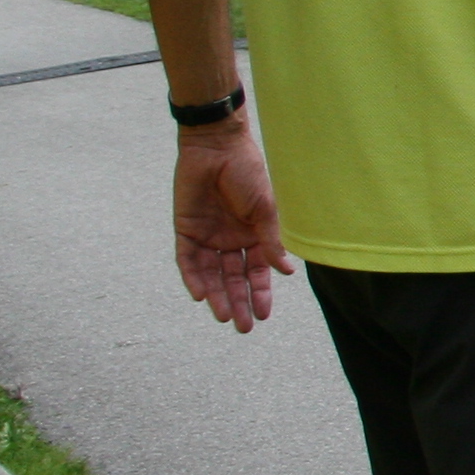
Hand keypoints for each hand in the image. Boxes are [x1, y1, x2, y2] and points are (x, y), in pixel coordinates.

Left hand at [172, 125, 292, 332]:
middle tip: (243, 327)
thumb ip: (271, 241)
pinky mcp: (186, 230)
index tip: (263, 315)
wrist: (216, 148)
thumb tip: (287, 272)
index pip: (257, 272)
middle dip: (239, 302)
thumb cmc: (247, 172)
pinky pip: (188, 260)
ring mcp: (207, 237)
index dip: (260, 293)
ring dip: (217, 296)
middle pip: (234, 279)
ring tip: (224, 316)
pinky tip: (201, 294)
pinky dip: (193, 277)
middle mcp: (231, 240)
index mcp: (254, 235)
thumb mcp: (265, 209)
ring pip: (211, 275)